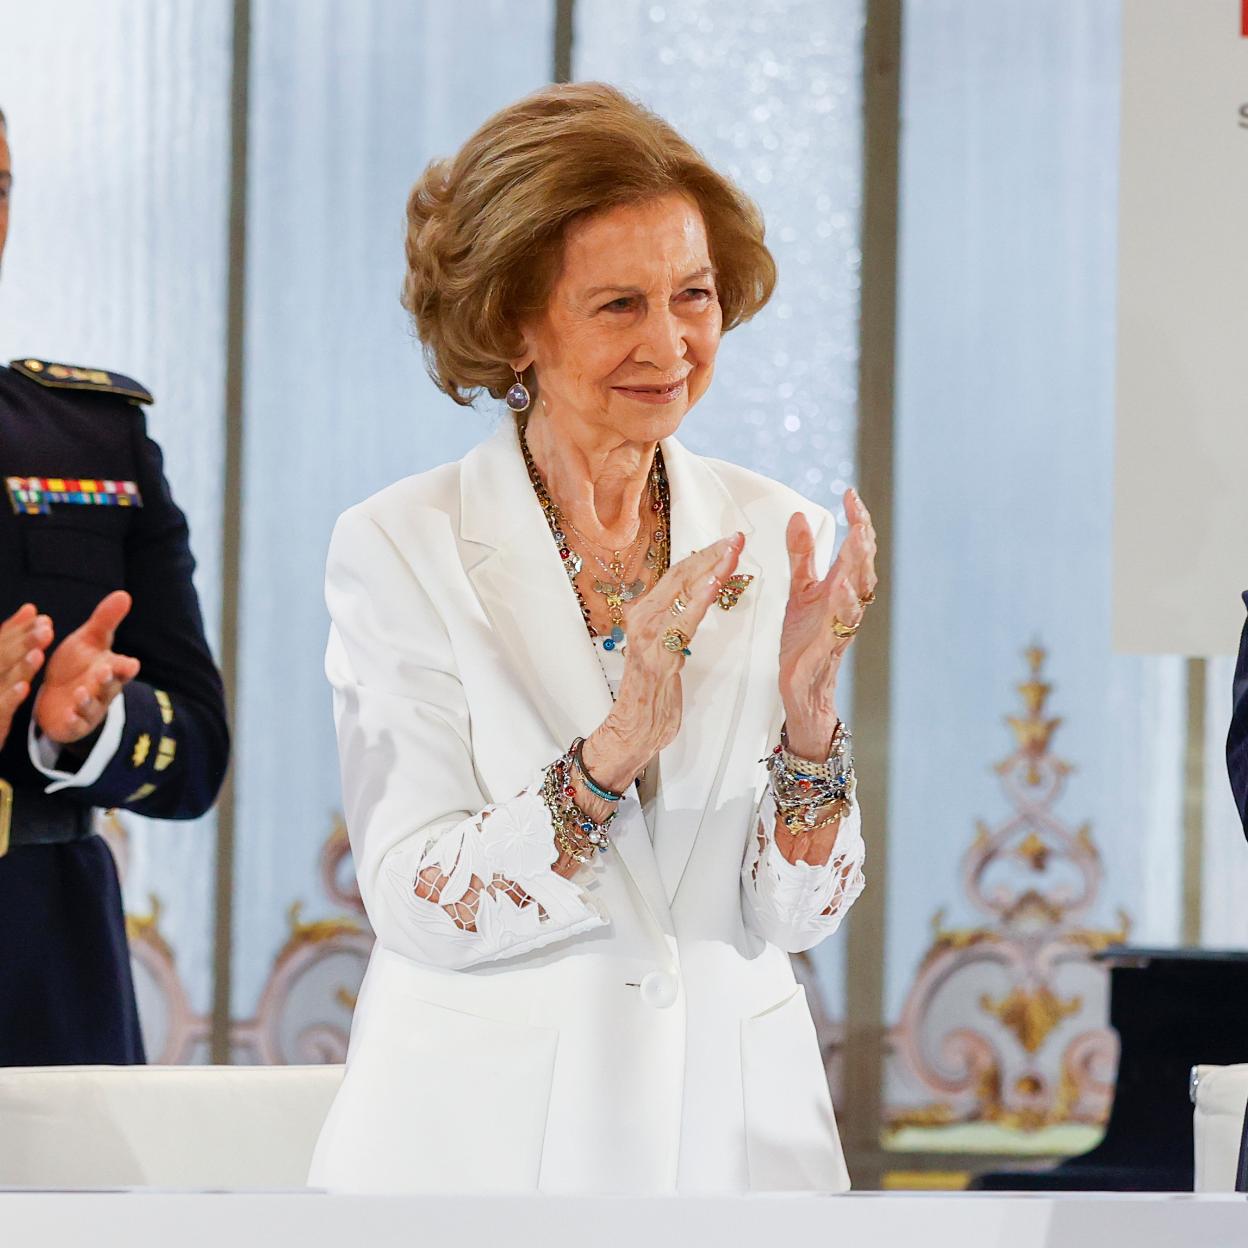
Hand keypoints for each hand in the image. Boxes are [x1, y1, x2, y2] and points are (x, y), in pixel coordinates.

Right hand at [0, 603, 53, 748]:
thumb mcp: (3, 674)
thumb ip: (10, 643)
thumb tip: (30, 609)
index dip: (14, 630)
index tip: (36, 614)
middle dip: (20, 643)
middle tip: (45, 627)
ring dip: (18, 667)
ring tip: (38, 652)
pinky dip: (8, 697)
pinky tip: (23, 687)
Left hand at [35, 591, 141, 745]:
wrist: (59, 698)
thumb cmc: (79, 666)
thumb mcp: (91, 641)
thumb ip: (106, 620)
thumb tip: (124, 594)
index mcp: (111, 669)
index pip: (123, 668)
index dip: (126, 666)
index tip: (131, 663)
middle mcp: (104, 690)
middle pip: (109, 686)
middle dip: (107, 680)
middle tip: (104, 671)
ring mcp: (90, 709)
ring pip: (92, 706)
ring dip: (87, 700)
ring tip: (80, 693)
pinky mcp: (73, 724)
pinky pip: (74, 724)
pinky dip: (72, 720)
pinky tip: (67, 714)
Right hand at [582, 533, 744, 790]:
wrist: (634, 729)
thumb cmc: (652, 692)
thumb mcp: (665, 648)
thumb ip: (676, 623)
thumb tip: (695, 600)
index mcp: (643, 613)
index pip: (677, 575)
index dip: (703, 555)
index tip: (727, 542)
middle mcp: (641, 618)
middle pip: (680, 576)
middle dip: (711, 555)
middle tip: (736, 539)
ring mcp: (646, 636)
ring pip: (681, 593)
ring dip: (710, 570)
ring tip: (732, 553)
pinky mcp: (657, 656)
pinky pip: (681, 623)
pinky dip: (699, 602)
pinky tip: (713, 585)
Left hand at [779, 490, 877, 759]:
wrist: (801, 684)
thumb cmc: (805, 637)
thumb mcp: (800, 589)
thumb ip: (801, 555)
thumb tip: (799, 516)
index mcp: (842, 587)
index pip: (855, 548)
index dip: (857, 521)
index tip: (850, 493)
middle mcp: (847, 603)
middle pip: (863, 567)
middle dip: (863, 540)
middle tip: (860, 516)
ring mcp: (840, 625)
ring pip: (858, 593)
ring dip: (858, 568)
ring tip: (856, 542)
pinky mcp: (827, 646)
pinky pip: (839, 625)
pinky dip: (842, 607)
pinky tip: (840, 589)